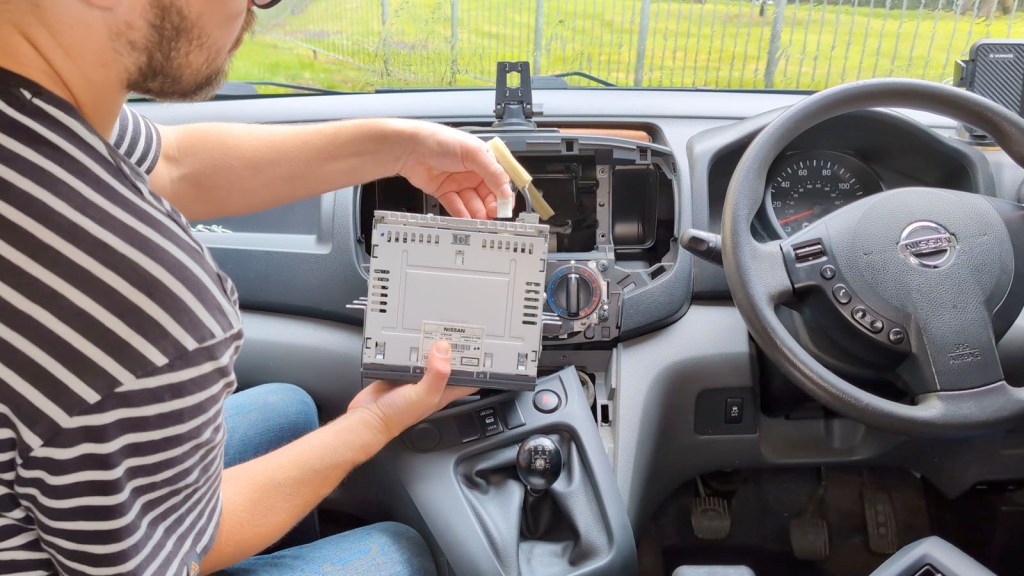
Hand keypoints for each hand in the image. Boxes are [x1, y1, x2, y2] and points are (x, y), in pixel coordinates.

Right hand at [347, 341, 477, 439]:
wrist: (368, 418)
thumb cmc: (397, 416)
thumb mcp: (424, 395)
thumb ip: (437, 374)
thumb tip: (444, 350)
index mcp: (444, 391)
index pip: (469, 379)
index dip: (479, 366)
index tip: (485, 349)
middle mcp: (432, 384)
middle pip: (450, 363)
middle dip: (455, 349)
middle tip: (459, 329)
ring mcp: (415, 377)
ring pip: (429, 357)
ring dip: (431, 345)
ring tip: (437, 328)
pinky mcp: (400, 371)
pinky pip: (408, 355)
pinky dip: (410, 346)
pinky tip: (410, 337)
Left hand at [394, 120, 513, 219]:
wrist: (410, 148)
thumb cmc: (439, 140)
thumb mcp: (473, 153)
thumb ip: (493, 173)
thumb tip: (506, 190)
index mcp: (483, 159)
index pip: (499, 180)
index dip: (504, 194)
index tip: (505, 207)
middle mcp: (472, 171)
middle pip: (487, 194)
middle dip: (491, 206)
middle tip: (492, 215)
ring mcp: (458, 182)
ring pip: (472, 202)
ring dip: (477, 212)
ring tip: (480, 220)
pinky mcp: (444, 192)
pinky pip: (456, 206)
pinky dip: (461, 214)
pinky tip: (466, 218)